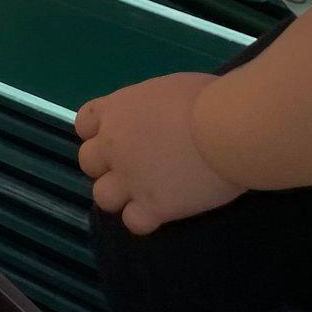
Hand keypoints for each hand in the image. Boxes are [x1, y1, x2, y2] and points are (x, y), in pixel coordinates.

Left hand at [75, 73, 244, 234]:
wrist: (226, 129)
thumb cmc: (207, 98)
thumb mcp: (169, 89)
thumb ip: (152, 108)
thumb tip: (163, 116)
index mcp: (118, 110)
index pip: (85, 123)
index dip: (98, 132)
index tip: (119, 136)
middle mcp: (114, 145)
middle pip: (88, 162)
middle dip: (107, 165)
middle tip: (137, 165)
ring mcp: (130, 178)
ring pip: (103, 196)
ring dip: (121, 195)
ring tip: (147, 192)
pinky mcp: (152, 206)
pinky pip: (133, 222)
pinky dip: (146, 219)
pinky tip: (164, 210)